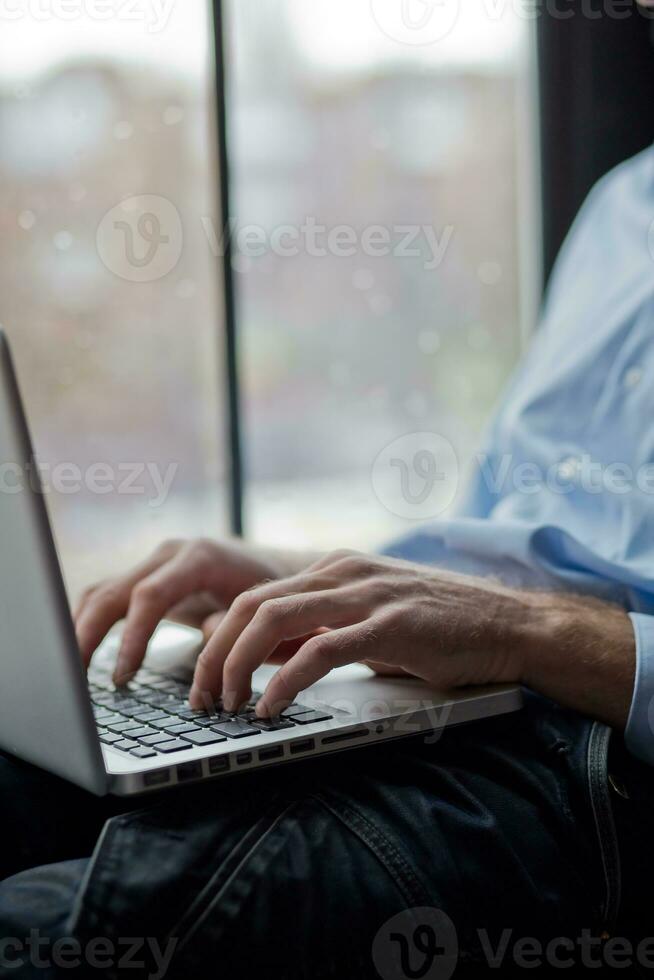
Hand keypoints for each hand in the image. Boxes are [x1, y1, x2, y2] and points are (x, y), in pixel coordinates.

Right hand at [74, 537, 314, 682]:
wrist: (278, 569)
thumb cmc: (274, 594)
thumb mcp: (261, 611)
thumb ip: (231, 629)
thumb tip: (203, 655)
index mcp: (198, 557)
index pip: (150, 594)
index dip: (132, 636)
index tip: (122, 675)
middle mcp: (170, 554)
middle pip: (115, 591)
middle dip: (89, 635)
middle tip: (76, 678)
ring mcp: (156, 564)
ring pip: (103, 591)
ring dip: (81, 630)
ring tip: (71, 673)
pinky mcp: (148, 579)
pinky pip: (109, 597)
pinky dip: (90, 623)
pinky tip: (80, 654)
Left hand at [189, 549, 532, 714]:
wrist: (510, 625)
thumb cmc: (439, 630)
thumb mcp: (365, 625)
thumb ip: (313, 633)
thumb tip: (256, 656)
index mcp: (333, 569)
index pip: (252, 598)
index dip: (218, 641)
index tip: (205, 682)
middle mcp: (342, 571)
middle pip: (250, 605)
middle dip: (215, 656)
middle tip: (203, 700)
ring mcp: (366, 594)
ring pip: (274, 619)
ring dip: (239, 667)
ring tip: (228, 706)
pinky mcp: (391, 624)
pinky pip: (320, 650)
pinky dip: (286, 681)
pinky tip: (272, 707)